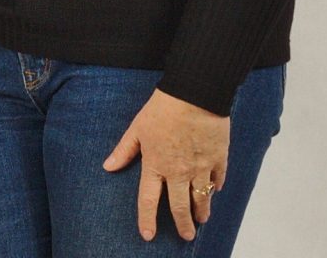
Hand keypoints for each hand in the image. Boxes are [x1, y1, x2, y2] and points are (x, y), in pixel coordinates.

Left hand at [102, 87, 229, 242]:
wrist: (195, 92)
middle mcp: (178, 172)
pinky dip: (216, 187)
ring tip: (202, 219)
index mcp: (156, 165)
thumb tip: (108, 166)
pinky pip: (218, 179)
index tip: (148, 235)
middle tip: (186, 235)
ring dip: (202, 211)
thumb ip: (125, 150)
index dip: (147, 220)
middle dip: (183, 225)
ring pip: (202, 199)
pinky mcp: (218, 157)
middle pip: (180, 208)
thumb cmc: (163, 107)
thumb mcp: (138, 127)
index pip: (148, 201)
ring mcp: (200, 167)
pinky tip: (215, 190)